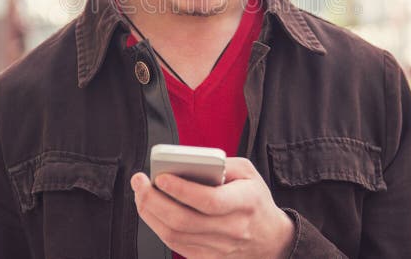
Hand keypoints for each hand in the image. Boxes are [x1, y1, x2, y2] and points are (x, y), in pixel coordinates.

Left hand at [131, 157, 295, 257]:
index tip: (161, 176)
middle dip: (154, 200)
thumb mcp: (248, 173)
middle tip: (140, 182)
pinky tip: (152, 211)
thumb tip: (188, 162)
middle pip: (184, 220)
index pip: (209, 200)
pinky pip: (175, 246)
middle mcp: (232, 229)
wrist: (270, 239)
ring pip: (174, 235)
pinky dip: (158, 227)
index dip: (181, 189)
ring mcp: (219, 249)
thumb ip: (221, 164)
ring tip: (141, 193)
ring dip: (150, 214)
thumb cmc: (255, 201)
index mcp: (245, 203)